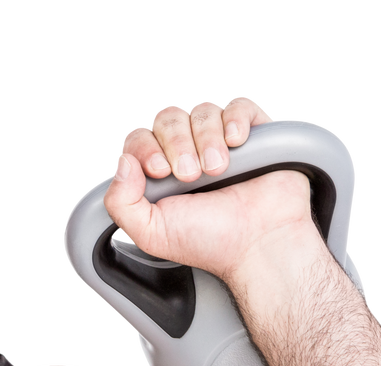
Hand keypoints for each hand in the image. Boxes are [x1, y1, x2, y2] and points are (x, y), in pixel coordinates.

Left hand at [103, 97, 318, 285]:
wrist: (258, 244)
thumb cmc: (210, 242)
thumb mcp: (151, 233)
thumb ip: (121, 203)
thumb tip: (123, 162)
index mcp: (160, 172)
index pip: (139, 137)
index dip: (145, 148)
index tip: (160, 172)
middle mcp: (187, 151)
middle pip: (168, 117)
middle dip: (176, 143)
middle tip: (191, 175)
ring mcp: (220, 140)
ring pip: (202, 110)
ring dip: (206, 138)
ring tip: (217, 170)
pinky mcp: (254, 133)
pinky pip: (239, 105)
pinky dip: (235, 119)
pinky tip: (235, 142)